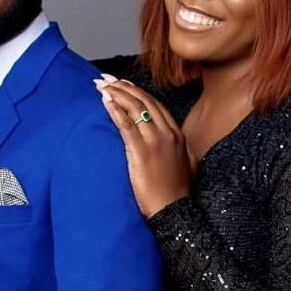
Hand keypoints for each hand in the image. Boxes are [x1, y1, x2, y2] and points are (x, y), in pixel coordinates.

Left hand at [95, 75, 191, 218]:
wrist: (173, 211)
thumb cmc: (177, 193)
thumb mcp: (188, 165)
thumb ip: (182, 150)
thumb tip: (177, 142)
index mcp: (177, 135)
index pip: (155, 105)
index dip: (137, 91)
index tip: (123, 83)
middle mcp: (167, 134)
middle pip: (144, 101)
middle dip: (123, 86)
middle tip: (107, 79)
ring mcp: (155, 142)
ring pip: (135, 108)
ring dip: (116, 93)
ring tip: (101, 85)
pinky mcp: (141, 152)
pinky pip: (126, 125)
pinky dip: (115, 109)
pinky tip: (105, 100)